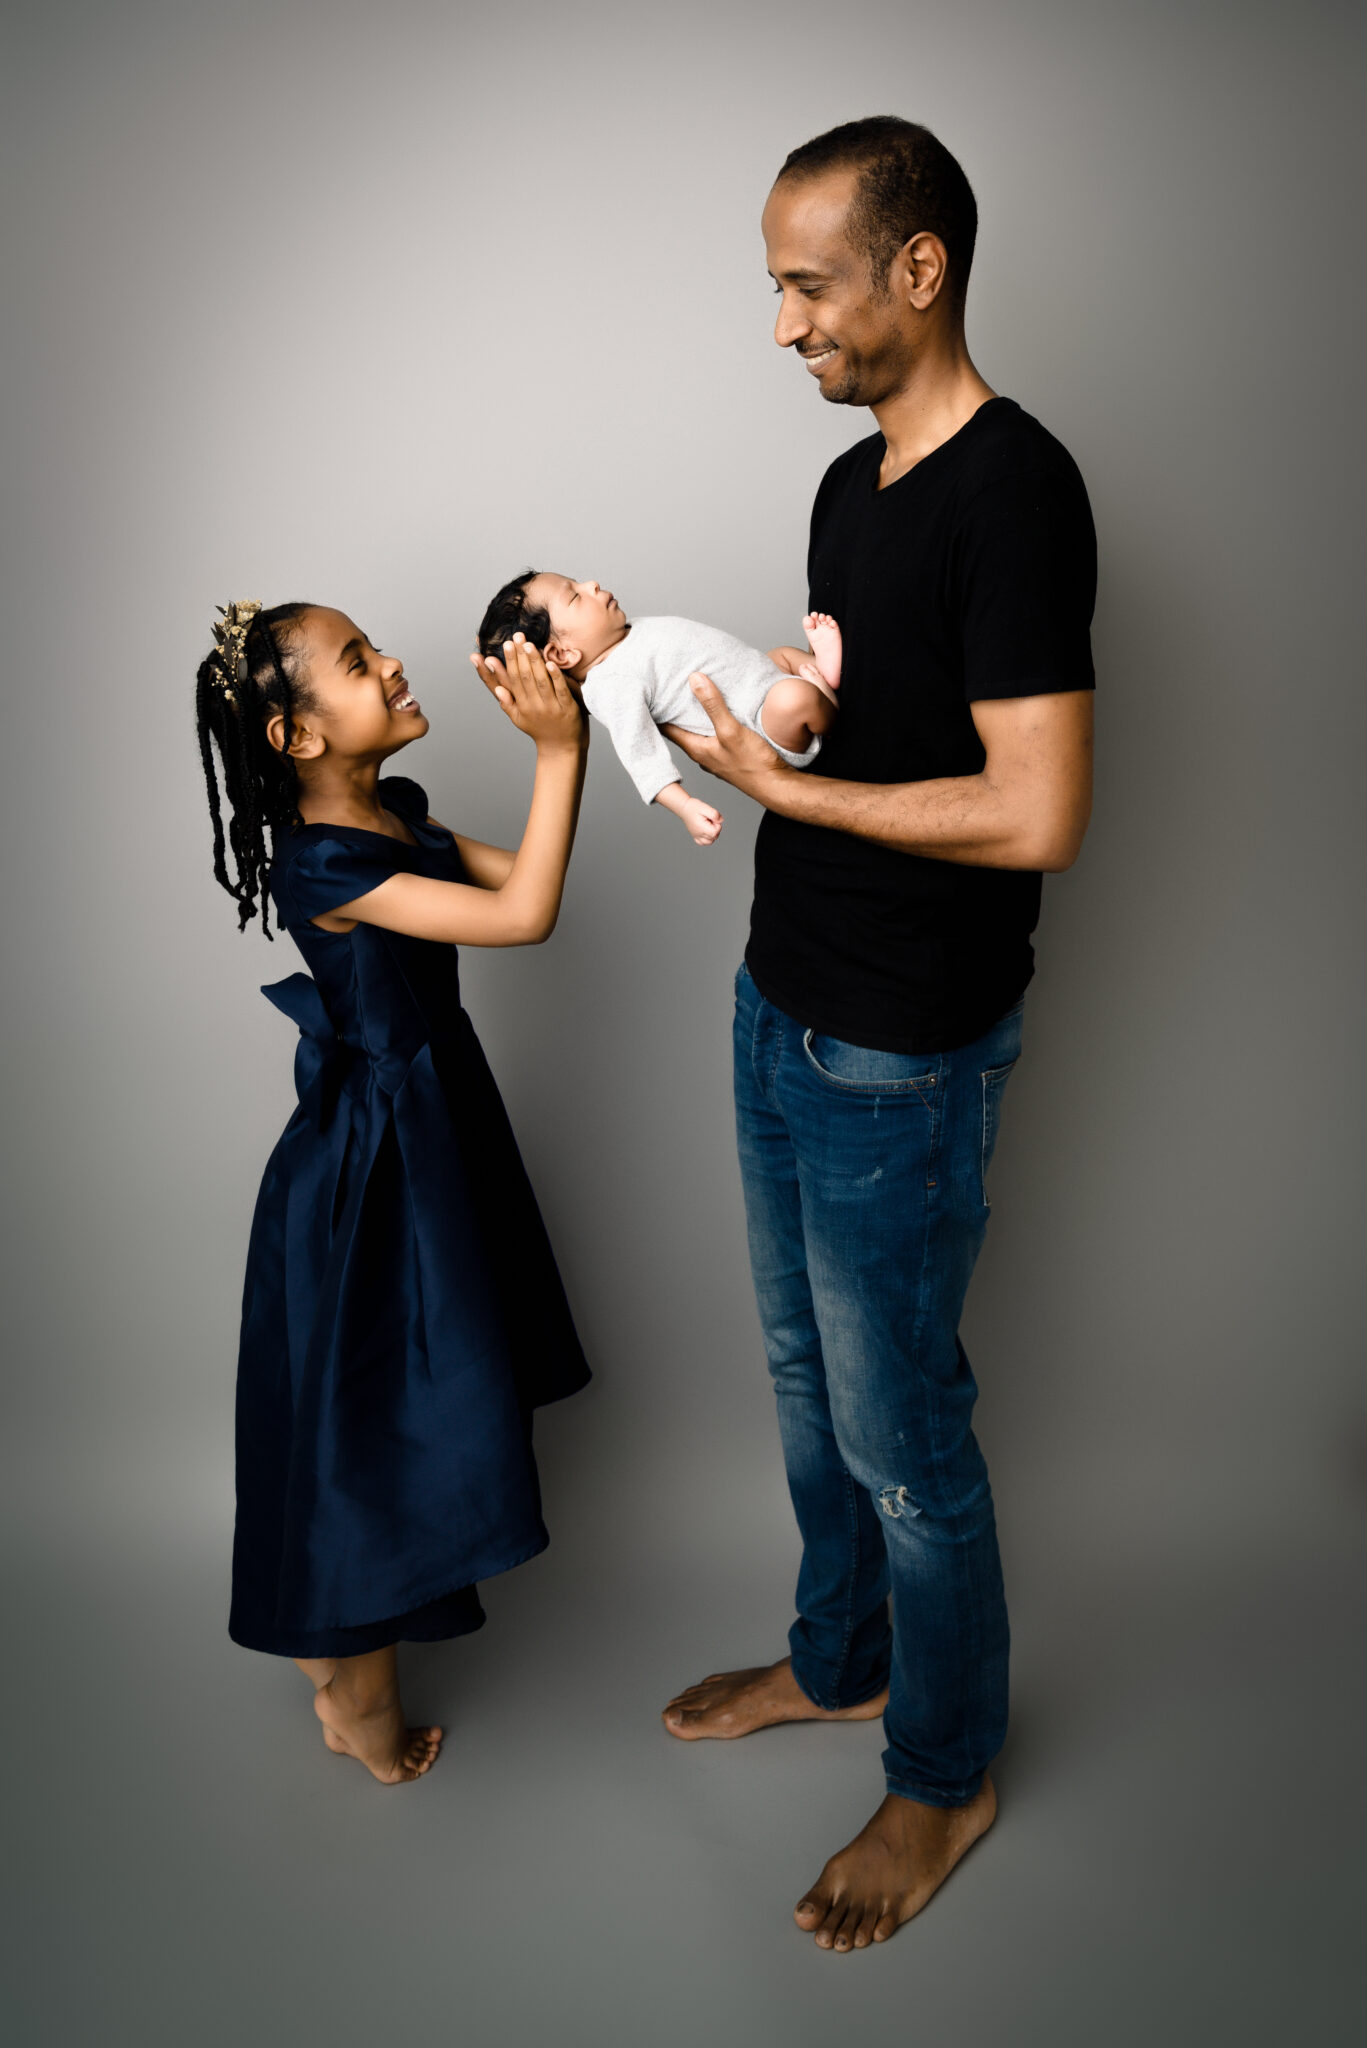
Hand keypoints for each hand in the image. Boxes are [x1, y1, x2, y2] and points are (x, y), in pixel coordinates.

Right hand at [470, 636, 584, 751]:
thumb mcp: (519, 719)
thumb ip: (508, 703)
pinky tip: (550, 663)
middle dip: (518, 656)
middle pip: (523, 677)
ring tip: (529, 645)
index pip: (511, 680)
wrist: (561, 750)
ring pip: (540, 681)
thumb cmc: (540, 731)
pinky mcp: (567, 709)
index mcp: (520, 706)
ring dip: (534, 662)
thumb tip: (497, 688)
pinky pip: (560, 689)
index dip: (506, 663)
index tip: (502, 646)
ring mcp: (550, 708)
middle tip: (515, 637)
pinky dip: (555, 676)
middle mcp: (532, 707)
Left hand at [661, 672, 789, 796]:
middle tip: (669, 689)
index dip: (658, 711)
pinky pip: (714, 736)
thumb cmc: (753, 764)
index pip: (667, 728)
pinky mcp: (730, 756)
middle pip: (681, 729)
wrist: (777, 785)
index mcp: (696, 748)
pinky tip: (719, 714)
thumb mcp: (730, 730)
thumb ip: (713, 705)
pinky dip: (711, 723)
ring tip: (692, 697)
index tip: (652, 694)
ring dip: (694, 717)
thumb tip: (695, 679)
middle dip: (674, 711)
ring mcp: (716, 757)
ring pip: (698, 733)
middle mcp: (702, 754)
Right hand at [681, 796, 722, 845]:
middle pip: (714, 837)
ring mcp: (696, 836)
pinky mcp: (695, 835)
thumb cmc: (694, 807)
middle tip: (710, 820)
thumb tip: (720, 821)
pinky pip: (702, 843)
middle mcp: (699, 834)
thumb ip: (715, 814)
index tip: (713, 819)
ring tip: (708, 826)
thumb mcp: (705, 807)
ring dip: (712, 835)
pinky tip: (706, 831)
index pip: (715, 833)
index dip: (717, 825)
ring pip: (709, 842)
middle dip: (715, 829)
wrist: (683, 808)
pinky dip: (706, 839)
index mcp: (702, 828)